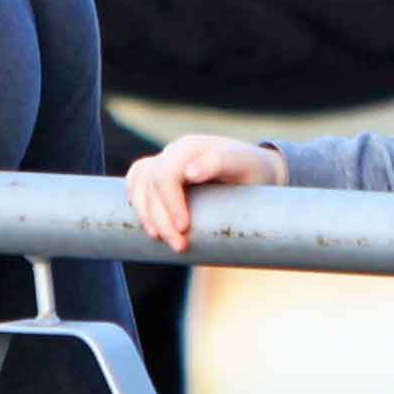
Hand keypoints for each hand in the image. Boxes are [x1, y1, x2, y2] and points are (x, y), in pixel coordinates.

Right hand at [126, 137, 282, 247]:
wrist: (258, 171)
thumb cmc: (252, 171)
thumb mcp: (242, 164)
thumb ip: (219, 162)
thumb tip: (189, 173)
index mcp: (193, 147)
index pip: (166, 175)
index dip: (170, 204)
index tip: (184, 229)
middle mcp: (175, 152)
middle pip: (152, 184)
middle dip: (161, 218)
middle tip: (179, 246)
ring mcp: (166, 160)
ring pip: (140, 184)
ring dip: (146, 215)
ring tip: (160, 239)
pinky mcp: (162, 172)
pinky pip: (137, 179)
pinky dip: (136, 198)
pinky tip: (144, 218)